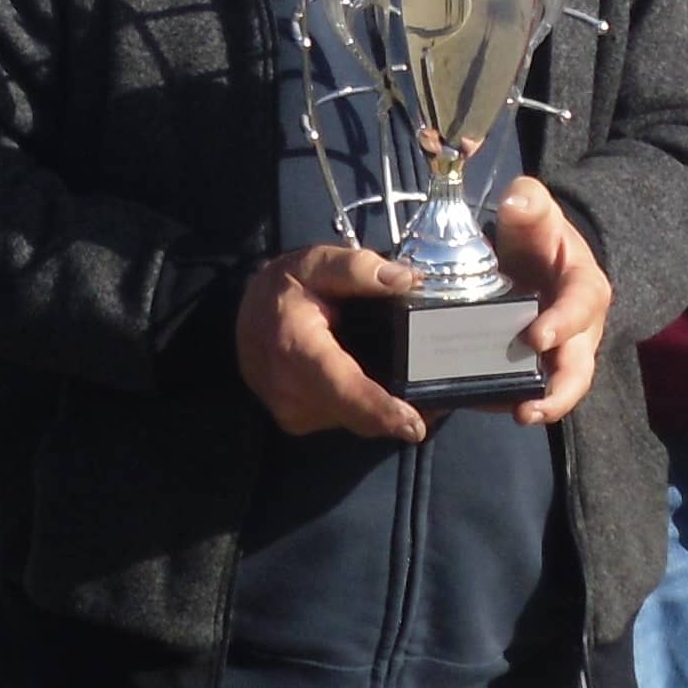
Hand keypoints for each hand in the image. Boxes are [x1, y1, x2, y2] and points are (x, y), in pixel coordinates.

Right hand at [237, 243, 429, 441]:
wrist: (243, 316)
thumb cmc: (281, 288)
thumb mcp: (315, 263)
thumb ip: (358, 268)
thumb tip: (406, 280)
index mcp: (296, 349)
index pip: (343, 389)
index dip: (380, 410)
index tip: (414, 425)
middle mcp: (290, 390)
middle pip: (358, 415)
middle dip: (400, 413)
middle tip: (444, 397)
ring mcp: (292, 412)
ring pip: (355, 422)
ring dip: (385, 412)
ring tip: (417, 388)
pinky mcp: (297, 422)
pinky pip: (344, 421)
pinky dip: (367, 410)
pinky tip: (384, 391)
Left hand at [490, 178, 611, 423]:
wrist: (537, 258)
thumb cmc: (538, 235)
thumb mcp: (534, 211)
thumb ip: (528, 202)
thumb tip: (516, 203)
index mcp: (584, 289)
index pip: (581, 307)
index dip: (563, 324)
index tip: (536, 337)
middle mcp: (579, 330)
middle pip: (578, 368)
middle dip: (558, 392)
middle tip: (528, 410)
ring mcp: (558, 354)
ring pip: (555, 387)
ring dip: (535, 405)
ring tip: (508, 416)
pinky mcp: (534, 368)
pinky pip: (522, 389)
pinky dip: (502, 400)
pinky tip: (476, 404)